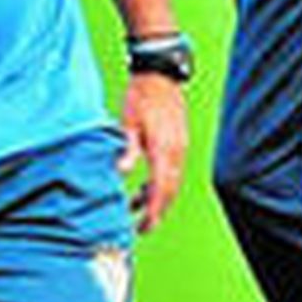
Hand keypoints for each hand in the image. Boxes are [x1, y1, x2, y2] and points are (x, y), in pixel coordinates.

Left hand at [117, 73, 188, 233]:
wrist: (159, 74)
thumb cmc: (140, 96)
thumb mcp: (128, 122)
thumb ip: (127, 149)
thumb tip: (121, 172)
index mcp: (163, 148)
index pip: (161, 189)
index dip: (153, 212)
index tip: (143, 227)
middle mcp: (176, 151)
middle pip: (170, 191)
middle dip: (158, 211)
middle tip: (142, 227)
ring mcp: (180, 146)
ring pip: (172, 182)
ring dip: (158, 198)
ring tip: (136, 206)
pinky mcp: (178, 142)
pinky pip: (173, 171)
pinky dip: (161, 183)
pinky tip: (145, 187)